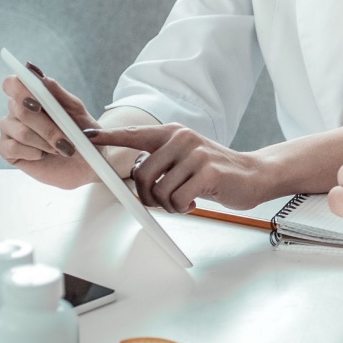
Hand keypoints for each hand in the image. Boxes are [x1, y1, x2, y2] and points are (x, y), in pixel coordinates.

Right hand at [0, 66, 98, 189]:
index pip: (12, 83)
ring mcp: (9, 129)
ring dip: (45, 142)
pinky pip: (11, 148)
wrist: (88, 161)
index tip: (38, 104)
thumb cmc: (83, 132)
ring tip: (61, 148)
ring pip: (20, 131)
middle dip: (48, 127)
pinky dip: (33, 153)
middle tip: (67, 140)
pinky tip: (43, 154)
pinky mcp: (7, 150)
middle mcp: (16, 110)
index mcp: (32, 95)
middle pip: (20, 110)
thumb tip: (38, 75)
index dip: (20, 91)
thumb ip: (57, 93)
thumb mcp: (77, 111)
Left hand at [83, 124, 263, 212]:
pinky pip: (177, 199)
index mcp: (173, 133)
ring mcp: (195, 154)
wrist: (254, 174)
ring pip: (158, 191)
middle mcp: (182, 138)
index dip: (110, 137)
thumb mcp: (186, 158)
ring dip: (167, 205)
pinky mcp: (207, 172)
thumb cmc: (215, 170)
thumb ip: (162, 161)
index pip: (135, 134)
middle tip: (162, 202)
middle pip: (141, 174)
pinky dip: (182, 208)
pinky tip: (194, 203)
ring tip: (183, 201)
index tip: (88, 137)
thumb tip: (135, 175)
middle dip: (147, 197)